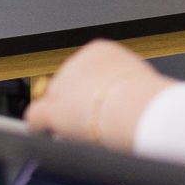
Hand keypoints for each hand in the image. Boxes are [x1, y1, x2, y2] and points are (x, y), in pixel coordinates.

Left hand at [26, 41, 172, 148]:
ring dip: (62, 114)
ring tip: (79, 130)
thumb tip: (125, 94)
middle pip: (67, 83)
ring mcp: (62, 84)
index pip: (85, 69)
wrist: (138, 107)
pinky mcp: (54, 108)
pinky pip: (36, 116)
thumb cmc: (148, 97)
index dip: (90, 88)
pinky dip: (40, 126)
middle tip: (90, 119)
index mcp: (100, 51)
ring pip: (53, 99)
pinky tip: (46, 134)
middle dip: (76, 101)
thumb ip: (124, 82)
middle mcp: (77, 62)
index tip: (97, 100)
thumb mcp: (140, 78)